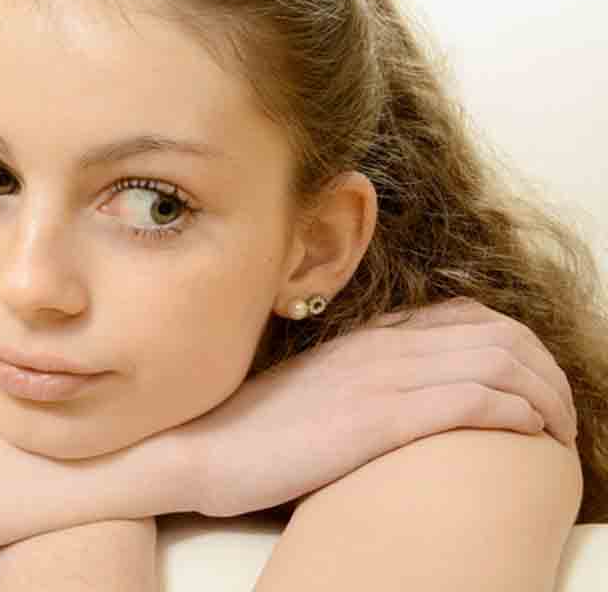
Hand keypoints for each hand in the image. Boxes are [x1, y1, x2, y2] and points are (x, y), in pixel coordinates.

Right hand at [173, 299, 576, 517]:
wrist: (200, 444)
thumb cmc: (248, 429)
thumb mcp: (311, 390)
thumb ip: (357, 379)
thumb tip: (392, 398)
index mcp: (365, 338)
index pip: (465, 316)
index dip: (515, 345)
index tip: (530, 384)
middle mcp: (382, 346)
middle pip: (498, 332)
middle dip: (547, 369)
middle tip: (561, 412)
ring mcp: (382, 377)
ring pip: (500, 362)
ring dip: (547, 396)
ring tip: (559, 431)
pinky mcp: (380, 418)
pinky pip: (476, 401)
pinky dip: (518, 415)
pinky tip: (529, 438)